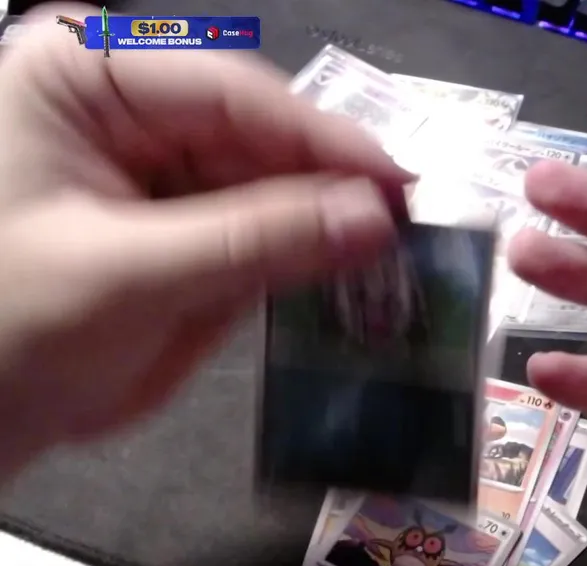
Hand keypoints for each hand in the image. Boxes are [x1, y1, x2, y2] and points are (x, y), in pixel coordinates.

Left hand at [0, 5, 409, 465]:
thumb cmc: (5, 328)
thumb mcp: (130, 276)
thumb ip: (258, 242)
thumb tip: (374, 218)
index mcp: (87, 77)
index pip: (231, 92)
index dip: (324, 141)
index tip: (398, 186)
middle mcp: (131, 107)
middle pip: (264, 135)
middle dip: (331, 189)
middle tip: (407, 234)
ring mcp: (163, 165)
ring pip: (276, 182)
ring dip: (328, 227)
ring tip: (392, 262)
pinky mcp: (189, 222)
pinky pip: (268, 227)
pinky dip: (308, 257)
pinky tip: (350, 276)